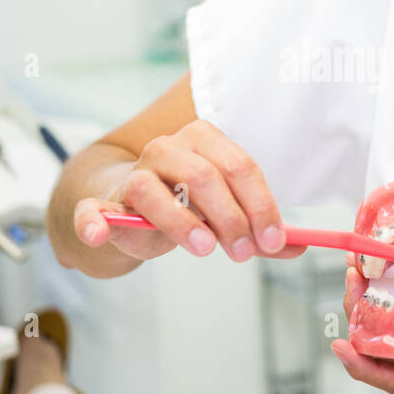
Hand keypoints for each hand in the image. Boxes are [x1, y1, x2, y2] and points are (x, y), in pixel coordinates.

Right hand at [72, 119, 307, 264]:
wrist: (128, 209)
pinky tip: (101, 234)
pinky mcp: (102, 203)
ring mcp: (132, 173)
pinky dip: (94, 221)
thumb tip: (299, 246)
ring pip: (152, 190)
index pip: (240, 167)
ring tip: (204, 248)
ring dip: (180, 222)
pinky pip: (93, 208)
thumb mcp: (225, 215)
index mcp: (203, 141)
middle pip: (204, 176)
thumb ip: (259, 230)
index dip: (260, 205)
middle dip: (230, 217)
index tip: (272, 240)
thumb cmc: (185, 206)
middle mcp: (167, 148)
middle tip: (244, 252)